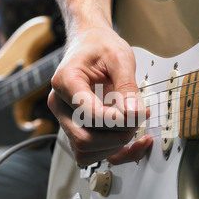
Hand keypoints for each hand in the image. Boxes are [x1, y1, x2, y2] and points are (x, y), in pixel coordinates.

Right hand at [48, 27, 151, 165]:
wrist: (90, 44)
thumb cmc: (100, 47)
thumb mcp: (120, 57)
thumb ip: (127, 86)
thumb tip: (134, 114)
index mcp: (66, 82)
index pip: (88, 114)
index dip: (115, 120)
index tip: (136, 114)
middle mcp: (61, 105)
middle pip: (84, 139)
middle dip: (117, 136)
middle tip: (137, 120)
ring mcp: (66, 120)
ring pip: (85, 152)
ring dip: (115, 146)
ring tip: (134, 126)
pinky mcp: (77, 128)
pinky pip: (91, 154)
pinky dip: (114, 153)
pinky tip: (133, 143)